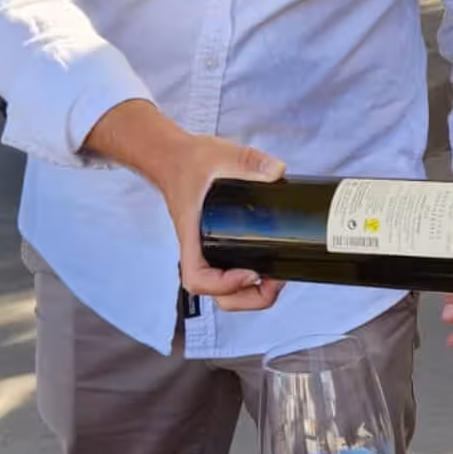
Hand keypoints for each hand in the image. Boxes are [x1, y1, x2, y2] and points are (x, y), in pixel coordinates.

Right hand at [85, 100, 287, 309]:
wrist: (174, 157)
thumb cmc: (189, 161)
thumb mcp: (220, 155)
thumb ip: (248, 161)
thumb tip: (277, 172)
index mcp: (192, 234)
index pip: (197, 279)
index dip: (224, 285)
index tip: (251, 272)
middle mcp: (199, 248)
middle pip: (216, 295)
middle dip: (249, 298)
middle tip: (277, 280)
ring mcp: (208, 249)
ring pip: (225, 290)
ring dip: (252, 292)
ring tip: (279, 275)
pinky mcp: (218, 244)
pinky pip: (231, 271)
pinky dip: (252, 276)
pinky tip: (272, 262)